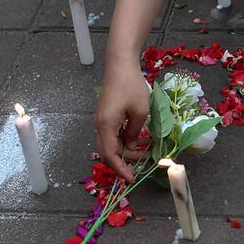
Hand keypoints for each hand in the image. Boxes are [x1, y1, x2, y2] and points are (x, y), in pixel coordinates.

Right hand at [95, 58, 149, 182]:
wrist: (120, 65)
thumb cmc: (131, 86)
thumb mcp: (141, 111)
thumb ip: (136, 131)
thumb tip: (132, 144)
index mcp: (106, 126)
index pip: (109, 155)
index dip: (120, 169)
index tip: (132, 178)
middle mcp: (100, 125)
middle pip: (108, 151)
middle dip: (124, 162)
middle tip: (142, 165)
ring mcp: (102, 120)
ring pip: (111, 143)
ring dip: (125, 151)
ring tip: (144, 153)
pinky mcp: (106, 115)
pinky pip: (112, 134)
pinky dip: (123, 141)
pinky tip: (137, 140)